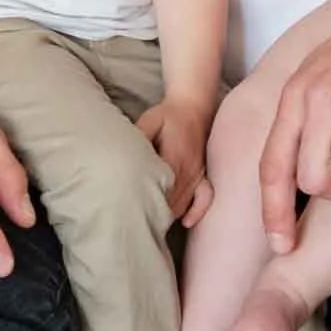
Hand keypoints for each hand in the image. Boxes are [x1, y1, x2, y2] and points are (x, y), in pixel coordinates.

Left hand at [139, 94, 215, 226]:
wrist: (194, 105)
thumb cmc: (168, 114)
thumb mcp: (150, 120)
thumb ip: (140, 136)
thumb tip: (125, 154)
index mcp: (175, 156)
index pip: (162, 187)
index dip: (149, 203)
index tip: (134, 212)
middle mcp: (189, 168)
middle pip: (173, 201)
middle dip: (157, 213)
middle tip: (139, 223)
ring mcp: (198, 173)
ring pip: (185, 202)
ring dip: (171, 214)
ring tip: (153, 225)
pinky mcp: (203, 174)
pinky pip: (205, 197)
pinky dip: (197, 211)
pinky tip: (187, 222)